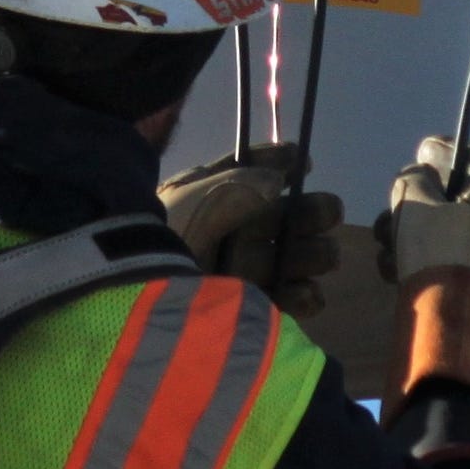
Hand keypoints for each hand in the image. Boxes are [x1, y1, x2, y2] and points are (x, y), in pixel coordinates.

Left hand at [160, 145, 344, 317]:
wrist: (140, 285)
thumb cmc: (169, 231)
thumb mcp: (198, 192)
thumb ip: (243, 181)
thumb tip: (279, 180)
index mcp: (214, 195)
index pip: (254, 173)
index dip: (282, 163)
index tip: (305, 161)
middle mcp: (231, 230)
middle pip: (286, 217)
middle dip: (315, 212)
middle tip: (329, 212)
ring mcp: (241, 270)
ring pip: (295, 257)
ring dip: (316, 253)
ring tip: (321, 254)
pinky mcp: (249, 307)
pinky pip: (288, 300)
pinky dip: (305, 296)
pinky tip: (306, 289)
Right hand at [378, 136, 469, 307]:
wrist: (468, 326)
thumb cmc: (444, 254)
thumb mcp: (418, 206)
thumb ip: (415, 181)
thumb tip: (421, 174)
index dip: (449, 149)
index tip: (422, 153)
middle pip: (456, 199)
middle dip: (416, 206)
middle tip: (391, 214)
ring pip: (448, 233)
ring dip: (412, 237)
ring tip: (387, 250)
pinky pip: (451, 263)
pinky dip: (423, 263)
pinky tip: (396, 273)